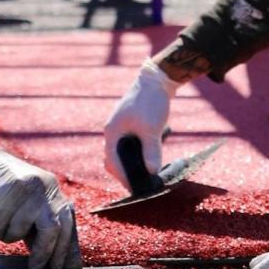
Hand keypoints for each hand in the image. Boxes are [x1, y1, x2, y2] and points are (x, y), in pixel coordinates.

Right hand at [0, 138, 79, 268]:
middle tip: (34, 266)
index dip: (62, 245)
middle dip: (44, 252)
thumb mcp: (25, 192)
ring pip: (19, 232)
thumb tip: (48, 251)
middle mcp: (41, 186)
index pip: (65, 219)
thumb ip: (38, 212)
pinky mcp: (3, 196)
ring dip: (7, 234)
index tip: (56, 265)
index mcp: (49, 185)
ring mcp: (23, 191)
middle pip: (52, 229)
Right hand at [103, 58, 179, 188]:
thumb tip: (152, 172)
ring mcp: (122, 127)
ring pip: (124, 152)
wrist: (157, 79)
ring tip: (149, 173)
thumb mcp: (151, 128)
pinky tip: (153, 156)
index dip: (123, 176)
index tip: (135, 189)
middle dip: (126, 172)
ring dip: (135, 162)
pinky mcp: (132, 125)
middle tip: (143, 183)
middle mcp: (114, 130)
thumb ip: (151, 151)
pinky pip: (132, 145)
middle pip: (115, 158)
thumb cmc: (150, 101)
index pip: (112, 161)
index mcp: (112, 131)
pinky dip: (140, 153)